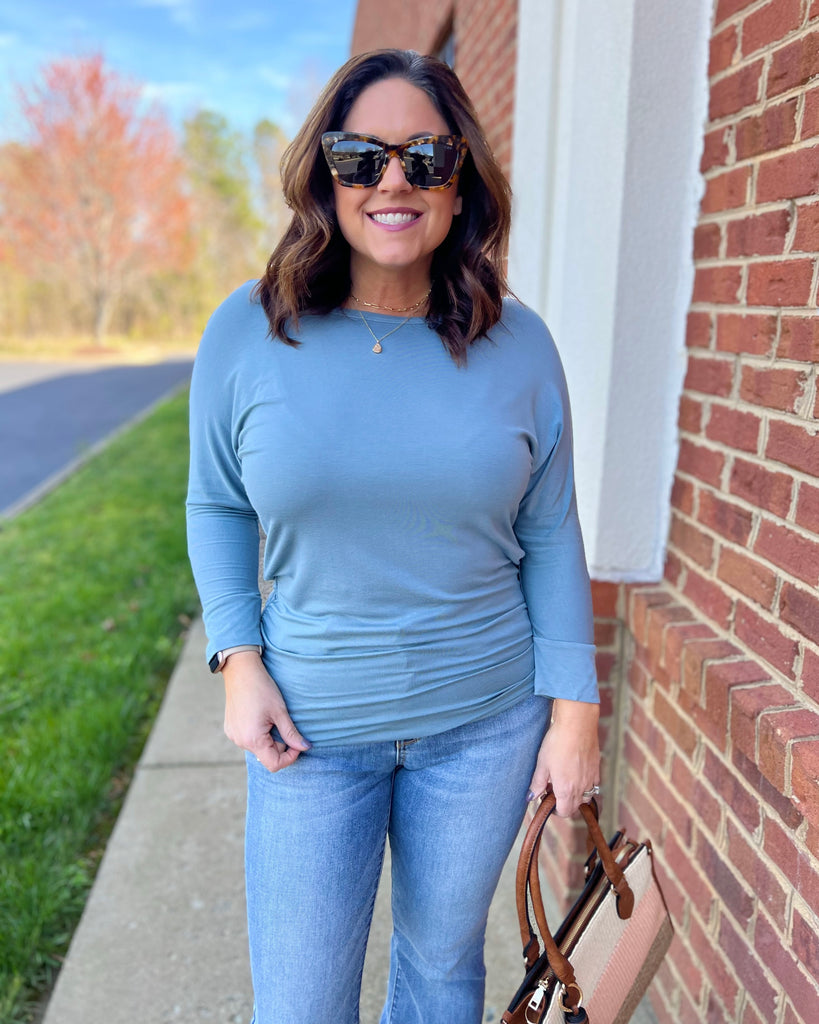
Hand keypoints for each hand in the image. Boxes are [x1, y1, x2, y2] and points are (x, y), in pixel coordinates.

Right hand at [221, 651, 310, 771]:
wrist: (241, 671)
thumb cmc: (262, 689)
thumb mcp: (280, 712)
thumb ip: (292, 734)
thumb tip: (305, 748)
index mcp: (253, 739)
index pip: (274, 764)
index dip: (289, 757)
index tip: (297, 743)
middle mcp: (240, 741)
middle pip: (266, 755)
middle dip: (280, 745)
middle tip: (284, 724)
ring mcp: (234, 735)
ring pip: (258, 747)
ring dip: (269, 738)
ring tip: (271, 718)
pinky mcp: (231, 729)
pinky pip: (248, 738)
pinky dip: (258, 733)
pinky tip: (260, 716)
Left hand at [528, 698, 599, 816]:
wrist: (577, 725)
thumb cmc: (557, 743)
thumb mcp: (542, 764)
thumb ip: (537, 783)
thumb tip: (530, 797)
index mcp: (566, 790)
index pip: (564, 812)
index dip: (555, 809)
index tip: (547, 799)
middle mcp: (581, 788)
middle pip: (575, 807)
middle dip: (564, 803)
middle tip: (553, 788)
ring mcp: (591, 778)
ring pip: (586, 796)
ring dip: (576, 795)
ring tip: (565, 780)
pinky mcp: (597, 768)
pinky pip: (593, 784)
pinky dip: (585, 784)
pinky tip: (576, 771)